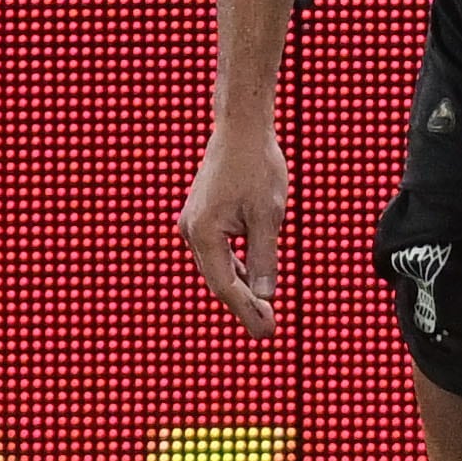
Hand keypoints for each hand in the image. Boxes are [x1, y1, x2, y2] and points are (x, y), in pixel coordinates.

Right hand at [179, 122, 286, 337]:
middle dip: (244, 306)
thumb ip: (265, 257)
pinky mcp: (202, 216)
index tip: (267, 331)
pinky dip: (235, 267)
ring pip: (218, 266)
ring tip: (262, 312)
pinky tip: (251, 280)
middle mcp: (191, 232)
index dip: (247, 310)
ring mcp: (193, 224)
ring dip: (240, 288)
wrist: (241, 129)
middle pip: (219, 280)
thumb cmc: (258, 167)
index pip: (226, 285)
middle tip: (268, 331)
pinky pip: (218, 251)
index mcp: (203, 234)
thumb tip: (267, 294)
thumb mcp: (269, 215)